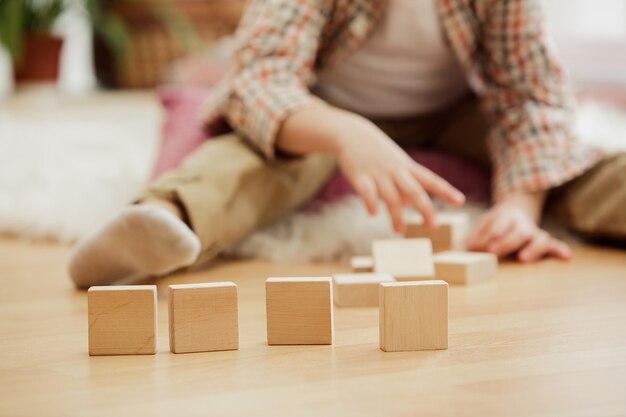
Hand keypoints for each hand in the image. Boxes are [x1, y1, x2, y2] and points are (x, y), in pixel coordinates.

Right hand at [335, 113, 464, 232]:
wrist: (351, 133)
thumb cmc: (377, 152)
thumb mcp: (395, 164)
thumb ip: (401, 185)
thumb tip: (406, 206)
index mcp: (407, 167)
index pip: (431, 180)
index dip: (446, 191)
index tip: (460, 201)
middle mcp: (396, 171)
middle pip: (415, 191)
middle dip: (425, 209)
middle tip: (434, 226)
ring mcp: (378, 174)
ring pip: (392, 197)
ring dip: (397, 216)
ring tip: (400, 231)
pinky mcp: (360, 177)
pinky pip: (367, 193)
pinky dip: (371, 204)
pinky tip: (373, 213)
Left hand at [467, 194, 571, 261]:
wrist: (517, 208)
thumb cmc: (496, 222)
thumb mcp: (483, 224)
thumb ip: (476, 237)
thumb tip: (468, 250)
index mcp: (505, 217)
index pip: (498, 226)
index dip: (490, 236)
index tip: (481, 247)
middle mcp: (522, 224)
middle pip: (518, 232)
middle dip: (506, 242)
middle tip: (494, 252)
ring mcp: (534, 232)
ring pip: (539, 237)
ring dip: (532, 248)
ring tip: (523, 259)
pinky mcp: (543, 241)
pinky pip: (554, 244)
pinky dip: (560, 249)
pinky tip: (566, 257)